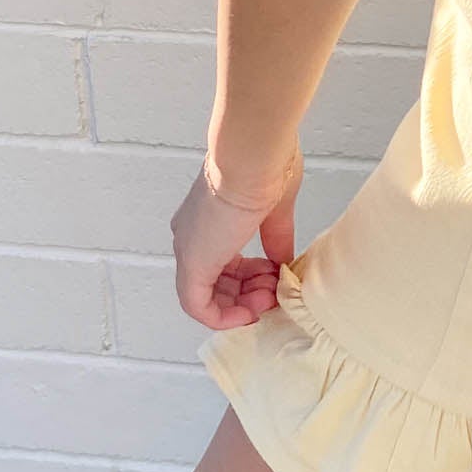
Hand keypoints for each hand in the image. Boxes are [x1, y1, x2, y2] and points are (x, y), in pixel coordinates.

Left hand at [170, 146, 303, 331]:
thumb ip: (276, 240)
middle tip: (276, 290)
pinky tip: (251, 312)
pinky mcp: (193, 263)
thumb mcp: (276, 210)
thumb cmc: (265, 166)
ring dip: (242, 305)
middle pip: (216, 282)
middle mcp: (192, 234)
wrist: (253, 155)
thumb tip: (282, 263)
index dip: (252, 276)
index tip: (276, 274)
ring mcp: (190, 249)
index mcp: (208, 217)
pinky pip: (199, 306)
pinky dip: (225, 316)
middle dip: (250, 293)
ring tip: (272, 295)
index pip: (224, 261)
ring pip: (207, 296)